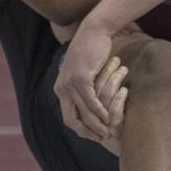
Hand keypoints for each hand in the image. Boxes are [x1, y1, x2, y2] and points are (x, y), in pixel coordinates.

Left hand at [54, 23, 115, 139]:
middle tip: (102, 138)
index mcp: (61, 89)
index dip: (81, 129)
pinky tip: (109, 117)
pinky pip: (91, 102)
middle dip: (87, 132)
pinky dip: (100, 112)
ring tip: (109, 131)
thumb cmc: (93, 51)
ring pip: (83, 113)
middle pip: (71, 120)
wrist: (93, 31)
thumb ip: (85, 86)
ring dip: (96, 124)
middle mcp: (62, 89)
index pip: (68, 117)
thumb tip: (93, 99)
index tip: (95, 135)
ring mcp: (70, 84)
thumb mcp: (86, 71)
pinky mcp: (81, 79)